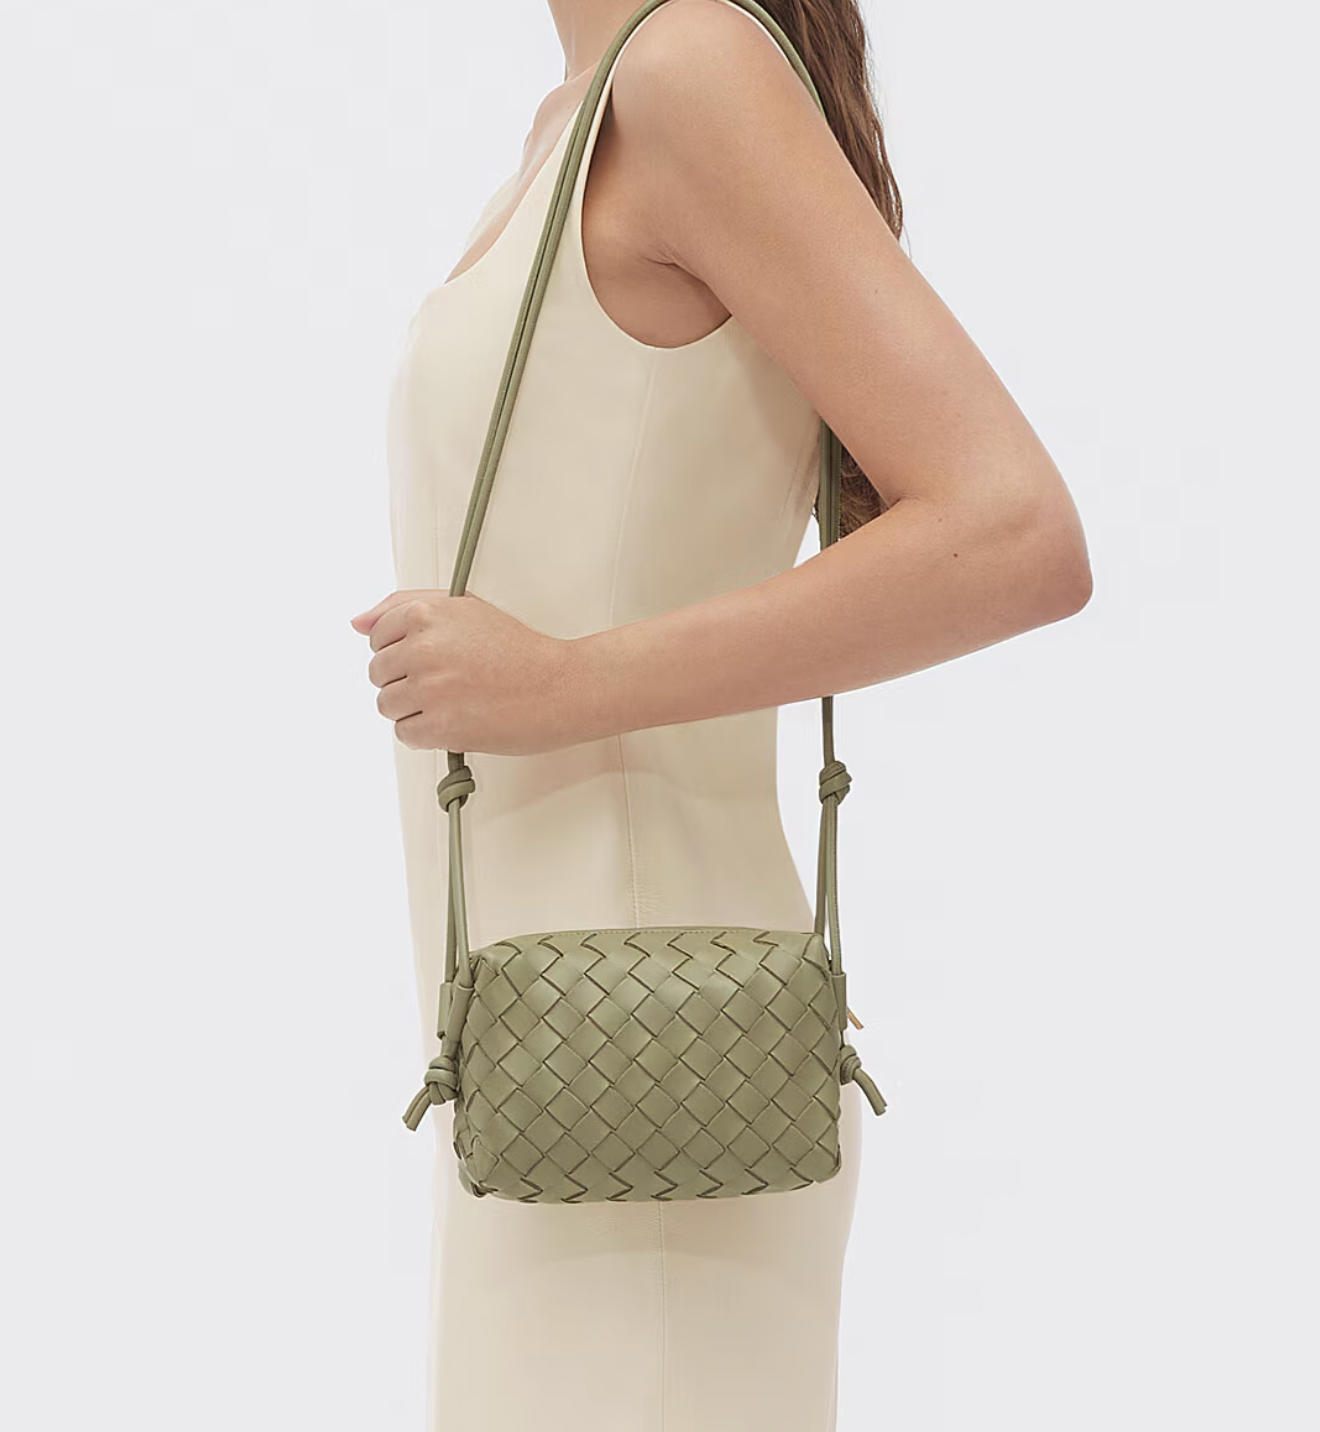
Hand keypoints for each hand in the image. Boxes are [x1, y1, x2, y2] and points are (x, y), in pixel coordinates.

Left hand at [350, 590, 584, 755]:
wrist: (559, 687)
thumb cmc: (517, 649)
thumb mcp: (464, 608)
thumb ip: (404, 607)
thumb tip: (357, 623)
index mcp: (426, 613)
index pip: (377, 637)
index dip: (404, 651)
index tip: (431, 657)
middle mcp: (423, 648)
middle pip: (379, 673)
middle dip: (406, 680)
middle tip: (447, 682)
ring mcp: (429, 689)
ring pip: (387, 705)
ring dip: (413, 709)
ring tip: (451, 702)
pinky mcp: (440, 726)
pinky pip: (405, 734)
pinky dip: (426, 734)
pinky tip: (455, 720)